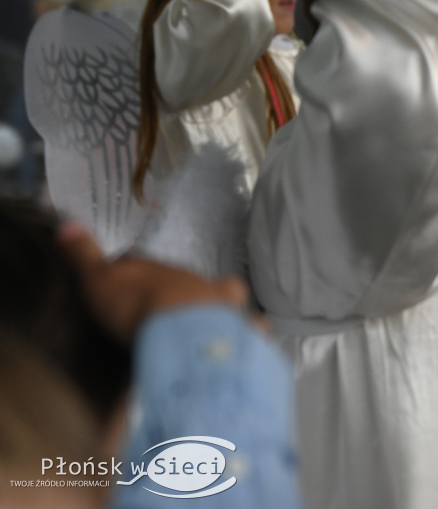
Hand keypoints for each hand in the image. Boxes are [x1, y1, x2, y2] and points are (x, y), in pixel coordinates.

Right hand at [58, 220, 248, 342]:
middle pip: (178, 280)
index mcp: (153, 268)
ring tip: (200, 325)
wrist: (182, 329)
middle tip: (158, 311)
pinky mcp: (236, 326)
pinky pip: (248, 325)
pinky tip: (247, 336)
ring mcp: (216, 300)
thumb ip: (84, 255)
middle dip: (171, 290)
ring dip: (210, 305)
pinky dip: (248, 328)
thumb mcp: (97, 280)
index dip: (131, 273)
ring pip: (216, 295)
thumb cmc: (135, 304)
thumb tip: (66, 223)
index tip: (123, 285)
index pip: (139, 263)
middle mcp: (188, 278)